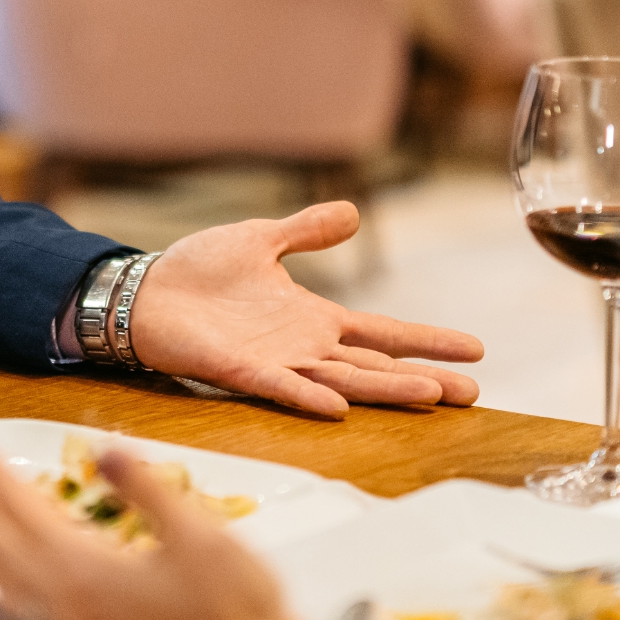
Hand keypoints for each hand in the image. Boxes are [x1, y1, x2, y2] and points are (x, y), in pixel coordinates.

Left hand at [0, 428, 331, 619]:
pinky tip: (13, 563)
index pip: (17, 507)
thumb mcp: (198, 532)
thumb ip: (144, 487)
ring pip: (3, 578)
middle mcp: (65, 608)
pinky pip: (23, 605)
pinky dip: (4, 571)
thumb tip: (104, 449)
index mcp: (84, 575)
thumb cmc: (237, 608)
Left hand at [130, 203, 482, 416]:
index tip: (476, 349)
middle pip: (376, 365)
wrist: (143, 292)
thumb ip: (307, 231)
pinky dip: (309, 396)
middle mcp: (304, 347)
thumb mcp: (262, 240)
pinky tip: (340, 407)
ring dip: (386, 389)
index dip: (427, 340)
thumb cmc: (197, 273)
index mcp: (313, 319)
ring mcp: (276, 362)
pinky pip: (281, 387)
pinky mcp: (239, 370)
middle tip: (474, 394)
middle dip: (425, 378)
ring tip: (432, 396)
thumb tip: (353, 213)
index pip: (384, 332)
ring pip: (343, 380)